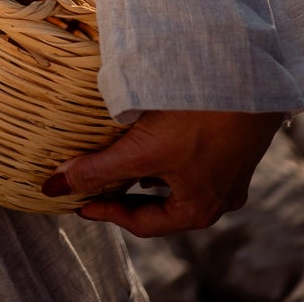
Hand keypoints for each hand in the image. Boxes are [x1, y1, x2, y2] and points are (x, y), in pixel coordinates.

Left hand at [43, 108, 285, 234]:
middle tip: (92, 184)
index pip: (144, 224)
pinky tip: (149, 133)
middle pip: (161, 205)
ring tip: (114, 157)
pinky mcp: (228, 139)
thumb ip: (100, 168)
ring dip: (145, 172)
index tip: (78, 204)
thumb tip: (56, 185)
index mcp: (199, 209)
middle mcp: (217, 196)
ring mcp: (226, 168)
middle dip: (126, 195)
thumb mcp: (144, 149)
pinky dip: (164, 151)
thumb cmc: (199, 120)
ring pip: (175, 178)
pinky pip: (189, 155)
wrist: (247, 79)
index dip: (107, 214)